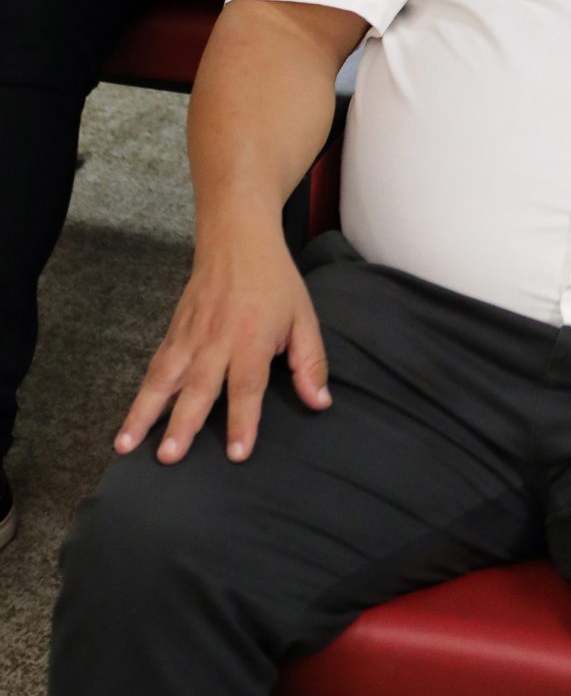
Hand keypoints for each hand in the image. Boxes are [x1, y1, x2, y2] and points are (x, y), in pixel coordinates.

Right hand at [114, 225, 330, 464]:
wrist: (237, 238)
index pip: (247, 385)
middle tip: (169, 457)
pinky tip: (129, 421)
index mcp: (252, 337)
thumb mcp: (304, 317)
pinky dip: (140, 394)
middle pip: (198, 386)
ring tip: (125, 446)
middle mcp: (216, 340)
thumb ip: (310, 362)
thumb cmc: (275, 281)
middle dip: (183, 423)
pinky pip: (155, 367)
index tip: (236, 453)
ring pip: (164, 378)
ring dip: (144, 413)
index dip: (243, 420)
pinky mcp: (173, 332)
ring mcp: (190, 336)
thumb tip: (320, 403)